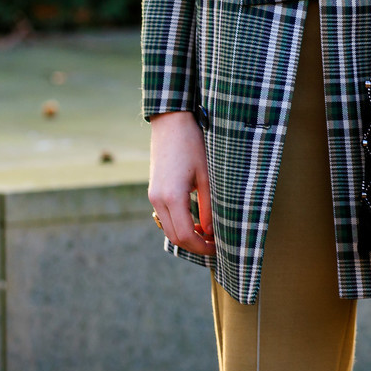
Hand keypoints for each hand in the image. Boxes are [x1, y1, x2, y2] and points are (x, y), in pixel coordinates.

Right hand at [147, 111, 215, 255]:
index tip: (217, 248)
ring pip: (168, 229)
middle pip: (174, 237)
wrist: (171, 123)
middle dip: (194, 245)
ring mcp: (153, 196)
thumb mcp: (206, 175)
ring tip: (207, 234)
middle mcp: (158, 200)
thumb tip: (210, 231)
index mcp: (172, 196)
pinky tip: (195, 221)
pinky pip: (164, 217)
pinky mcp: (153, 191)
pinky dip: (179, 225)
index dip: (201, 247)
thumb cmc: (192, 145)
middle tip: (214, 244)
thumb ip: (208, 206)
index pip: (185, 235)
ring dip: (186, 236)